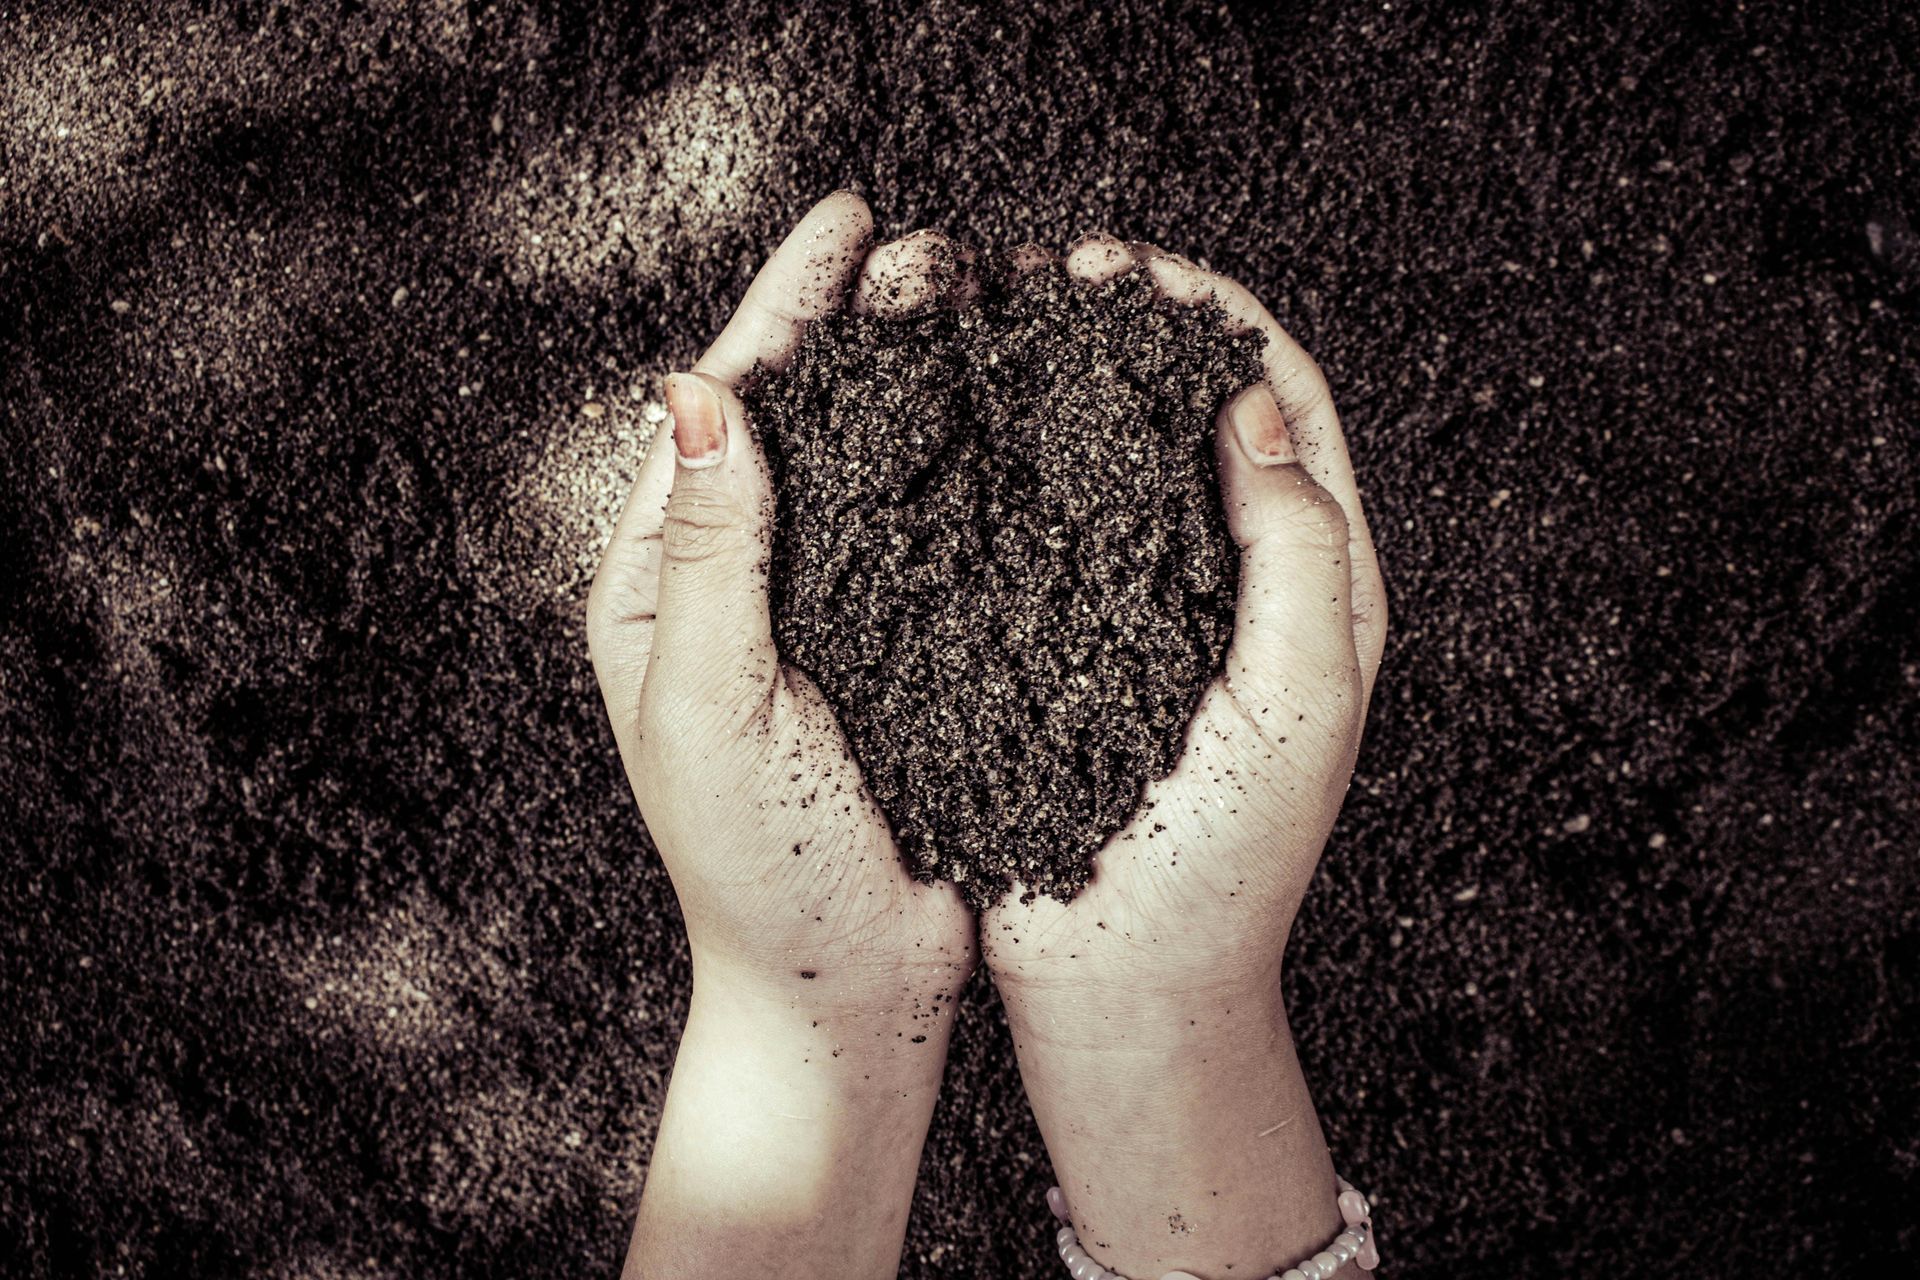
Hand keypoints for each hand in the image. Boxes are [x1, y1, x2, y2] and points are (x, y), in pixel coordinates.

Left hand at [587, 193, 975, 1279]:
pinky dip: (965, 469)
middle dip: (857, 324)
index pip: (720, 414)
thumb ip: (712, 555)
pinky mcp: (900, 648)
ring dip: (918, 380)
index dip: (784, 309)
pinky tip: (1014, 421)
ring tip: (979, 303)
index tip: (848, 225)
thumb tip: (702, 388)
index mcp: (662, 586)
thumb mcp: (714, 709)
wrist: (846, 992)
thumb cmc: (757, 873)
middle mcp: (737, 583)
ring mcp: (823, 612)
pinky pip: (928, 533)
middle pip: (799, 418)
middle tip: (931, 248)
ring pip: (870, 464)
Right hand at [981, 234, 1388, 1278]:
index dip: (1212, 316)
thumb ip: (1303, 558)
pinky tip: (949, 431)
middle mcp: (1223, 577)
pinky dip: (1005, 464)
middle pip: (1185, 407)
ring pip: (1105, 456)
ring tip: (989, 322)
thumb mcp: (1296, 707)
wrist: (1126, 986)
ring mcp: (1136, 606)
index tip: (1129, 271)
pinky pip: (1040, 529)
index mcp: (1310, 581)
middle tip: (1044, 271)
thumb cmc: (1223, 865)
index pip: (1279, 399)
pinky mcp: (1060, 643)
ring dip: (1056, 380)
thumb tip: (1254, 414)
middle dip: (1124, 323)